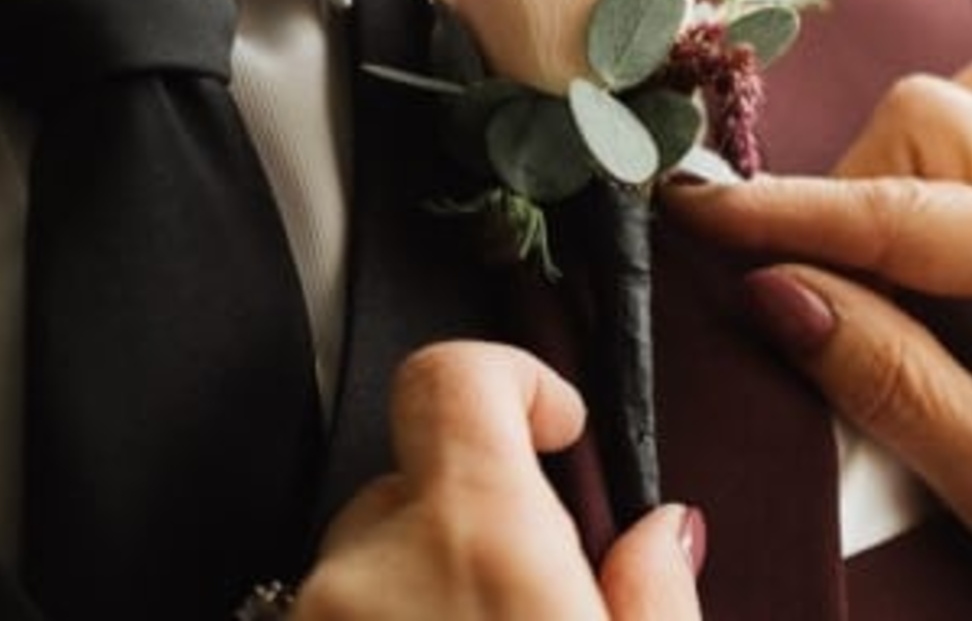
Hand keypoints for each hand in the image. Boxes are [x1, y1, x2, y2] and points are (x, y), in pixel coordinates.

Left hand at [295, 341, 704, 619]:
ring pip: (370, 559)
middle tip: (541, 605)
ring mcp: (312, 612)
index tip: (554, 425)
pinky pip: (337, 612)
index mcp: (477, 544)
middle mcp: (371, 568)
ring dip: (426, 591)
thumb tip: (660, 532)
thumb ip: (653, 595)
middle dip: (477, 525)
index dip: (510, 379)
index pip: (452, 375)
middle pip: (416, 482)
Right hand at [665, 55, 971, 606]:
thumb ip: (893, 381)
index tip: (689, 210)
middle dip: (856, 198)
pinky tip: (949, 254)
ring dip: (911, 169)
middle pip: (940, 124)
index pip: (909, 210)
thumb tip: (773, 288)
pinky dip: (958, 168)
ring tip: (898, 276)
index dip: (787, 212)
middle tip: (831, 307)